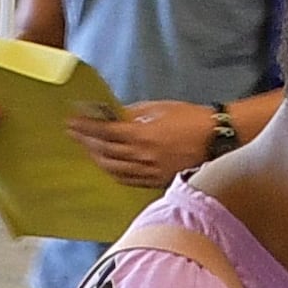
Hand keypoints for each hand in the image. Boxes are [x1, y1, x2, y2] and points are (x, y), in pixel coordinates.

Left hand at [64, 99, 220, 187]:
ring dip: (97, 159)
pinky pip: (128, 179)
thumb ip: (133, 113)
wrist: (215, 138)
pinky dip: (113, 172)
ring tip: (88, 149)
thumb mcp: (159, 108)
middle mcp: (142, 156)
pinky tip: (108, 165)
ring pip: (114, 169)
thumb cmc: (189, 118)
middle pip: (105, 153)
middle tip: (75, 134)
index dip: (85, 127)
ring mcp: (149, 171)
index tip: (72, 122)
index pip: (105, 132)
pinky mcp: (156, 180)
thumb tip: (113, 115)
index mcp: (142, 135)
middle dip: (86, 143)